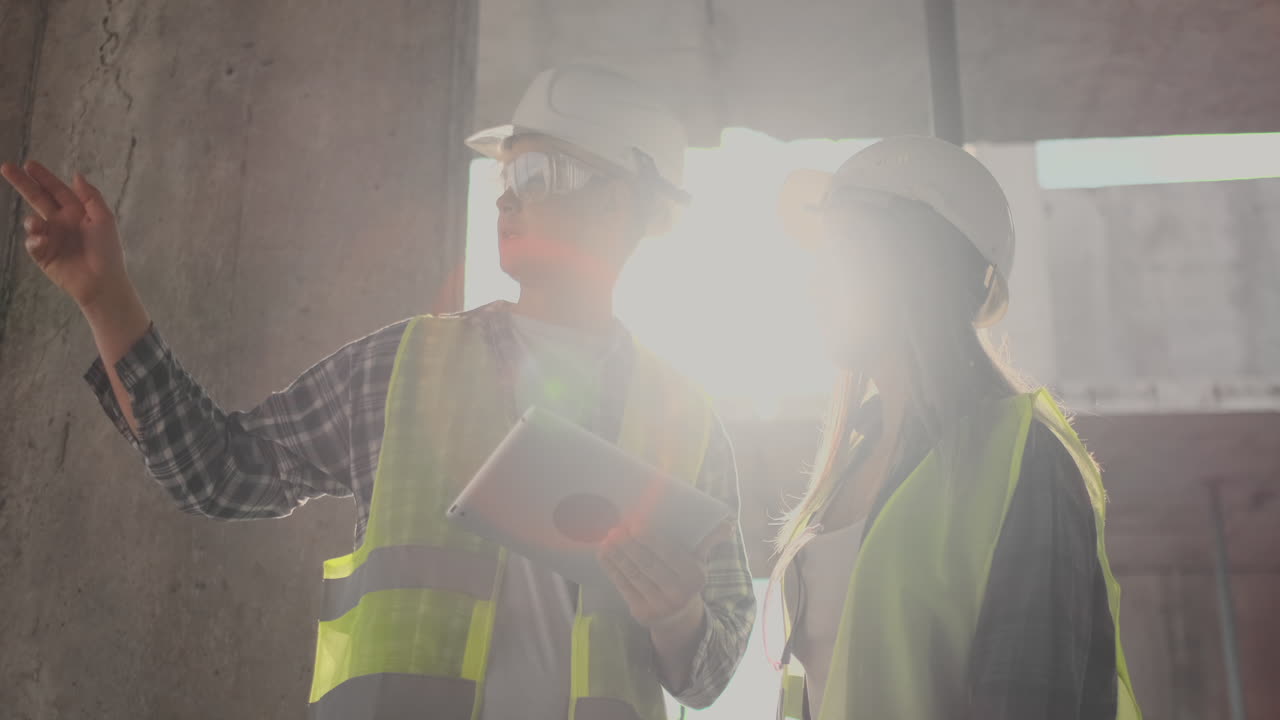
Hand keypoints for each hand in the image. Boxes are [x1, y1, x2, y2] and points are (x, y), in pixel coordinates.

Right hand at [1, 161, 128, 308]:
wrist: (102, 281)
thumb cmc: (107, 251)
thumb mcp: (104, 220)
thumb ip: (91, 197)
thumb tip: (76, 175)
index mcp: (77, 212)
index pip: (57, 190)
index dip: (44, 177)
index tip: (29, 164)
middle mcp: (61, 222)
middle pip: (38, 198)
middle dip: (22, 184)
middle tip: (6, 167)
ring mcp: (51, 238)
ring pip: (32, 222)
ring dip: (32, 222)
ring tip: (36, 225)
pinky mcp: (43, 255)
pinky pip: (32, 243)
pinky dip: (35, 240)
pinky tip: (42, 242)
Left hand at [598, 520, 731, 629]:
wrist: (679, 617)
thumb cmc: (685, 578)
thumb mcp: (699, 560)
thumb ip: (708, 540)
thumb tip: (726, 525)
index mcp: (695, 576)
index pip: (669, 554)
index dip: (650, 539)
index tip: (634, 523)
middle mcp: (679, 594)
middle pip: (649, 565)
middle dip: (630, 546)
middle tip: (615, 529)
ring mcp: (659, 606)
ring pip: (634, 575)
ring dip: (618, 556)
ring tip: (606, 539)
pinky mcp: (642, 614)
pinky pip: (624, 587)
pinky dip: (612, 569)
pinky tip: (604, 555)